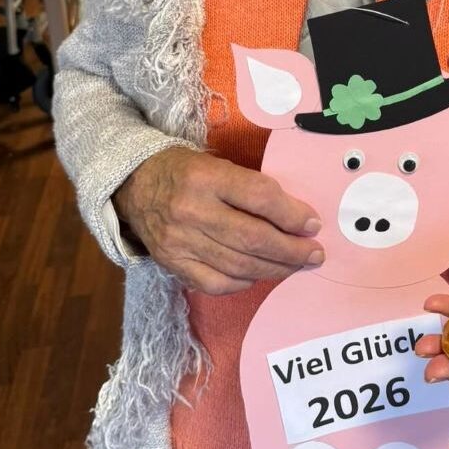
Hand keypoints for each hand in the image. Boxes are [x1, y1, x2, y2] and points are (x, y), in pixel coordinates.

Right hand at [113, 147, 323, 294]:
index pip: (260, 198)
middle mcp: (192, 210)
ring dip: (275, 269)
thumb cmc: (186, 171)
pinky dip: (243, 283)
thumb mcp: (218, 164)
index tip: (313, 224)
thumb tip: (297, 218)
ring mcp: (180, 241)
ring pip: (239, 265)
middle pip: (253, 238)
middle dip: (291, 251)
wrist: (133, 184)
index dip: (292, 215)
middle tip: (314, 254)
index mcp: (207, 176)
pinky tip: (258, 275)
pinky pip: (215, 284)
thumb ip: (253, 188)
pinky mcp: (172, 263)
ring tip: (295, 266)